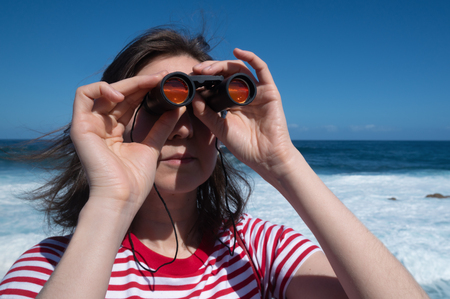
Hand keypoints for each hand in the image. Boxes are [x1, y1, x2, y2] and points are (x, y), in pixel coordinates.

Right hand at [70, 72, 184, 212]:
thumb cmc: (135, 180)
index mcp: (114, 131)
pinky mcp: (80, 127)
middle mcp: (100, 126)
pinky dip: (102, 89)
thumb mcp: (152, 146)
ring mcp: (89, 125)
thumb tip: (177, 108)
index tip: (165, 83)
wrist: (123, 198)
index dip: (145, 90)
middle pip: (119, 94)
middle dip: (141, 83)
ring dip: (127, 83)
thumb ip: (161, 126)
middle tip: (162, 76)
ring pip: (104, 91)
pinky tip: (122, 95)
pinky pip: (83, 95)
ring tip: (148, 83)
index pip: (129, 102)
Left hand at [192, 49, 296, 177]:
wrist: (266, 158)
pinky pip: (261, 69)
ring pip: (239, 70)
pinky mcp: (269, 90)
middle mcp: (244, 95)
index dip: (203, 80)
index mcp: (231, 103)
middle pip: (226, 75)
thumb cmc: (245, 146)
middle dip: (210, 70)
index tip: (189, 79)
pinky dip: (250, 58)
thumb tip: (192, 96)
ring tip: (208, 68)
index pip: (216, 85)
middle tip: (196, 71)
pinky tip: (238, 51)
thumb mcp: (219, 129)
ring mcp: (257, 92)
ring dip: (223, 65)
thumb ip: (205, 113)